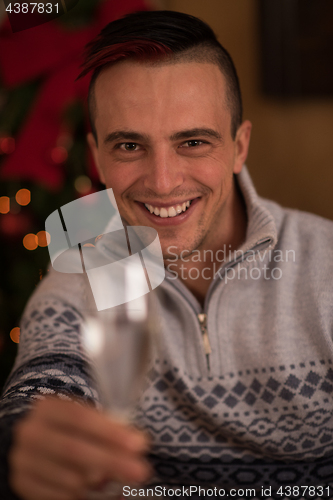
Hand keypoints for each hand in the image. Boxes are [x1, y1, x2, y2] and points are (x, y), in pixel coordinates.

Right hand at [8, 397, 151, 499]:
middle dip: (112, 461)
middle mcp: (31, 433)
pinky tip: (104, 493)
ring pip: (68, 479)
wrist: (36, 442)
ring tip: (124, 483)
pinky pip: (59, 497)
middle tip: (141, 471)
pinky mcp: (24, 484)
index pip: (80, 418)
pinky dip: (86, 498)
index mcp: (47, 408)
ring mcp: (24, 461)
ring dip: (102, 484)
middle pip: (74, 450)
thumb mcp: (85, 418)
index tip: (139, 444)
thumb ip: (108, 427)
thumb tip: (137, 443)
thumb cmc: (71, 428)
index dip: (110, 432)